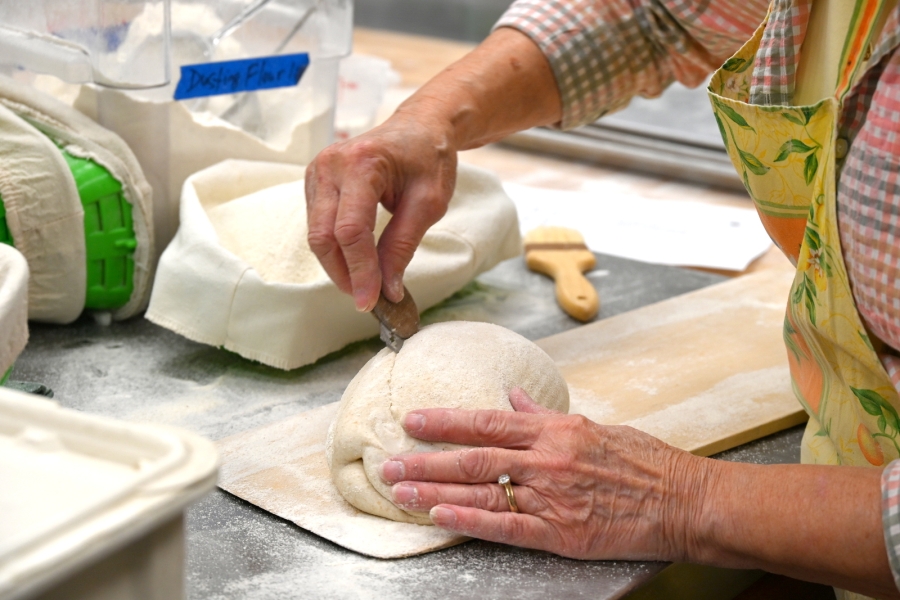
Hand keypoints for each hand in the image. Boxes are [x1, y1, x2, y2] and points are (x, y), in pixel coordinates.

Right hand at [305, 112, 455, 311]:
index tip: (371, 301)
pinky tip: (356, 261)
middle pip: (323, 236)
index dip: (360, 271)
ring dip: (338, 265)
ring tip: (365, 284)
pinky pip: (317, 224)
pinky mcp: (315, 181)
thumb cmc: (429, 158)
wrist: (419, 126)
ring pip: (316, 234)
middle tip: (367, 300)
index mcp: (362, 163)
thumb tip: (388, 289)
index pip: (351, 230)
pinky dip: (335, 249)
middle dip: (344, 274)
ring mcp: (317, 171)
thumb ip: (403, 246)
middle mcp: (330, 165)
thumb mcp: (429, 203)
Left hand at [379, 388, 710, 560]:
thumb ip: (546, 415)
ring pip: (482, 489)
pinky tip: (442, 516)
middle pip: (473, 456)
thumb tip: (514, 399)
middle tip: (389, 463)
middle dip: (426, 460)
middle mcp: (547, 459)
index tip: (412, 421)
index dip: (445, 421)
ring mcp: (552, 496)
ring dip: (435, 490)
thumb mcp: (592, 426)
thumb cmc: (642, 460)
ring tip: (400, 491)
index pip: (487, 420)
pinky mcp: (562, 532)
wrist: (684, 499)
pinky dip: (472, 521)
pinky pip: (508, 526)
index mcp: (555, 430)